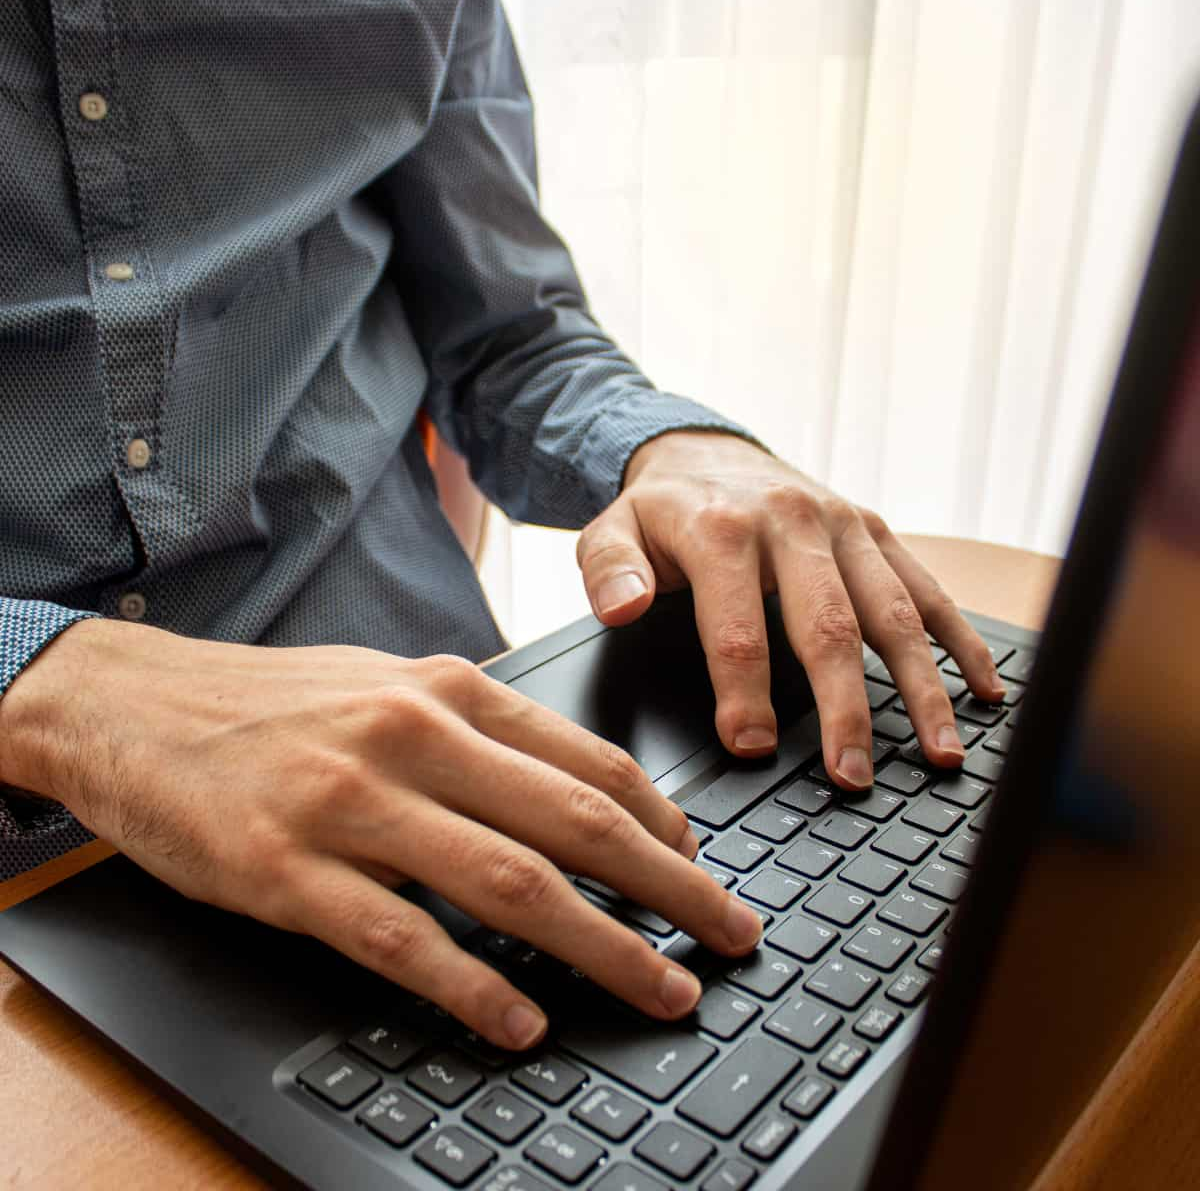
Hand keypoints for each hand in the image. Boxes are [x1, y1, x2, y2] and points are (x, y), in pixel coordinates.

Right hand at [0, 620, 763, 1046]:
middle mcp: (415, 737)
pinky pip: (403, 940)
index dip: (664, 824)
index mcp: (450, 689)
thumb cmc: (281, 702)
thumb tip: (578, 790)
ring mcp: (353, 803)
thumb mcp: (394, 686)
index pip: (589, 762)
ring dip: (603, 947)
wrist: (139, 706)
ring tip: (662, 990)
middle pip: (576, 824)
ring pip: (510, 885)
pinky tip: (522, 1020)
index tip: (702, 868)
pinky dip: (475, 986)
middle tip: (729, 936)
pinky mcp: (289, 870)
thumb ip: (483, 732)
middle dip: (672, 889)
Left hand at [577, 431, 1006, 789]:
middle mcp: (793, 523)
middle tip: (853, 777)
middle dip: (845, 708)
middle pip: (829, 625)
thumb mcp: (611, 530)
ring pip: (892, 611)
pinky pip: (926, 588)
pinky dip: (960, 640)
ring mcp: (843, 526)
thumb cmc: (662, 510)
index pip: (737, 625)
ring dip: (921, 686)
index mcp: (722, 530)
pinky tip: (984, 690)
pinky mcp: (874, 532)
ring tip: (939, 752)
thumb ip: (609, 571)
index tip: (752, 748)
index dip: (743, 693)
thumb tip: (623, 608)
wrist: (708, 451)